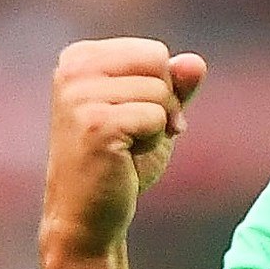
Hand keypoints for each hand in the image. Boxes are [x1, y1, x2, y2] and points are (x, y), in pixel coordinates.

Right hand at [42, 37, 207, 266]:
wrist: (89, 217)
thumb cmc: (120, 164)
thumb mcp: (154, 115)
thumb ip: (175, 85)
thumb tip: (196, 62)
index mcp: (80, 58)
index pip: (154, 51)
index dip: (163, 88)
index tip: (136, 118)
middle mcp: (73, 69)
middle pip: (158, 63)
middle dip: (164, 103)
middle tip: (137, 135)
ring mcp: (80, 95)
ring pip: (161, 92)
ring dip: (156, 127)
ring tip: (126, 148)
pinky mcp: (95, 123)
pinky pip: (156, 117)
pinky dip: (153, 142)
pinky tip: (124, 158)